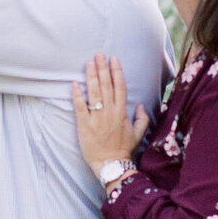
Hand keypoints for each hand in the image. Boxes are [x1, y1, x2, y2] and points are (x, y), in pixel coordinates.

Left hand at [71, 55, 148, 175]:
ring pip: (94, 93)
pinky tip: (74, 83)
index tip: (114, 59)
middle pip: (106, 85)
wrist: (111, 164)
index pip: (120, 87)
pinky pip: (80, 107)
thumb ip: (143, 118)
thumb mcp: (138, 134)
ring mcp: (97, 118)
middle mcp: (110, 112)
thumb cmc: (124, 149)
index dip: (117, 71)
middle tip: (99, 54)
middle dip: (102, 68)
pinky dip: (77, 95)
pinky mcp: (84, 125)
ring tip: (88, 63)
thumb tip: (142, 105)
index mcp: (122, 112)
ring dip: (91, 76)